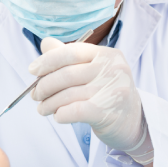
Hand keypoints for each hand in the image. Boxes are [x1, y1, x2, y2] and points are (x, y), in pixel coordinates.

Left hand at [30, 39, 144, 151]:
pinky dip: (60, 114)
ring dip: (48, 103)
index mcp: (108, 54)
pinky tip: (58, 116)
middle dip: (44, 85)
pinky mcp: (107, 111)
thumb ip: (70, 57)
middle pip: (66, 74)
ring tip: (42, 109)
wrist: (135, 122)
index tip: (33, 70)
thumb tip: (46, 43)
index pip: (72, 52)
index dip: (48, 60)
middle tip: (35, 95)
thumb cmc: (109, 94)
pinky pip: (74, 110)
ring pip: (67, 94)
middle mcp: (112, 69)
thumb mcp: (94, 71)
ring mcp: (111, 90)